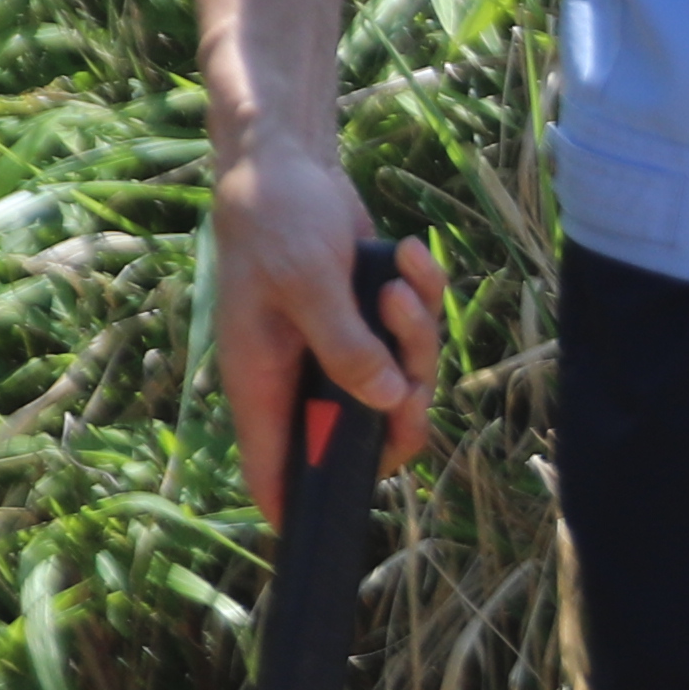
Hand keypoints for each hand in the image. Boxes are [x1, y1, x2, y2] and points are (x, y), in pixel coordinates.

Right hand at [201, 136, 443, 526]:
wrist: (291, 163)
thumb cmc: (276, 220)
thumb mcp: (306, 282)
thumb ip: (344, 345)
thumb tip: (388, 401)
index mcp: (263, 383)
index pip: (275, 473)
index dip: (303, 507)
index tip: (336, 526)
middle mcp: (302, 379)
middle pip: (369, 438)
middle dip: (406, 403)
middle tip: (413, 360)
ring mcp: (342, 352)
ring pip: (406, 383)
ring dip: (419, 334)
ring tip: (398, 280)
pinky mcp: (374, 322)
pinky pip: (420, 335)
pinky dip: (425, 297)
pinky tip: (407, 253)